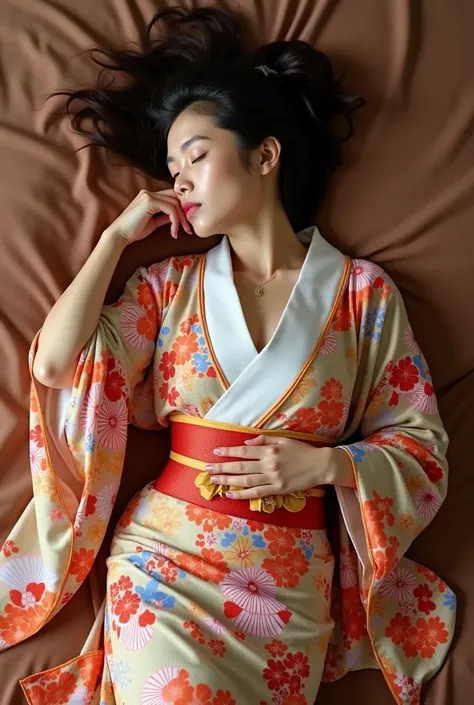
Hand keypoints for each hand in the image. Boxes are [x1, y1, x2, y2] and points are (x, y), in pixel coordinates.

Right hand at [103, 188, 192, 244]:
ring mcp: (148, 195)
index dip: (181, 208)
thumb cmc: (134, 231)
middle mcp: (148, 193)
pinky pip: (170, 209)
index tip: (186, 223)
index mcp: (148, 196)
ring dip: (181, 219)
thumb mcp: (153, 222)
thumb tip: (176, 217)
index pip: (171, 197)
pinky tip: (173, 232)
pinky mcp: (149, 202)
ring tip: (180, 232)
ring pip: (174, 203)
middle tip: (188, 229)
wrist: (119, 235)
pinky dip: (175, 221)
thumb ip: (164, 217)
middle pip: (175, 197)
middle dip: (184, 213)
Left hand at [205, 435, 338, 500]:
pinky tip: (230, 494)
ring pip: (245, 481)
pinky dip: (242, 494)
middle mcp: (269, 465)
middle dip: (221, 468)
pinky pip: (256, 493)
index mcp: (270, 450)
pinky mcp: (278, 490)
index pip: (244, 451)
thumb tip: (246, 443)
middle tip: (206, 469)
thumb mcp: (283, 440)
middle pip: (240, 467)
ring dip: (228, 481)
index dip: (228, 451)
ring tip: (214, 481)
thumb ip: (264, 440)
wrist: (320, 465)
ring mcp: (273, 479)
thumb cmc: (302, 450)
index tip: (215, 451)